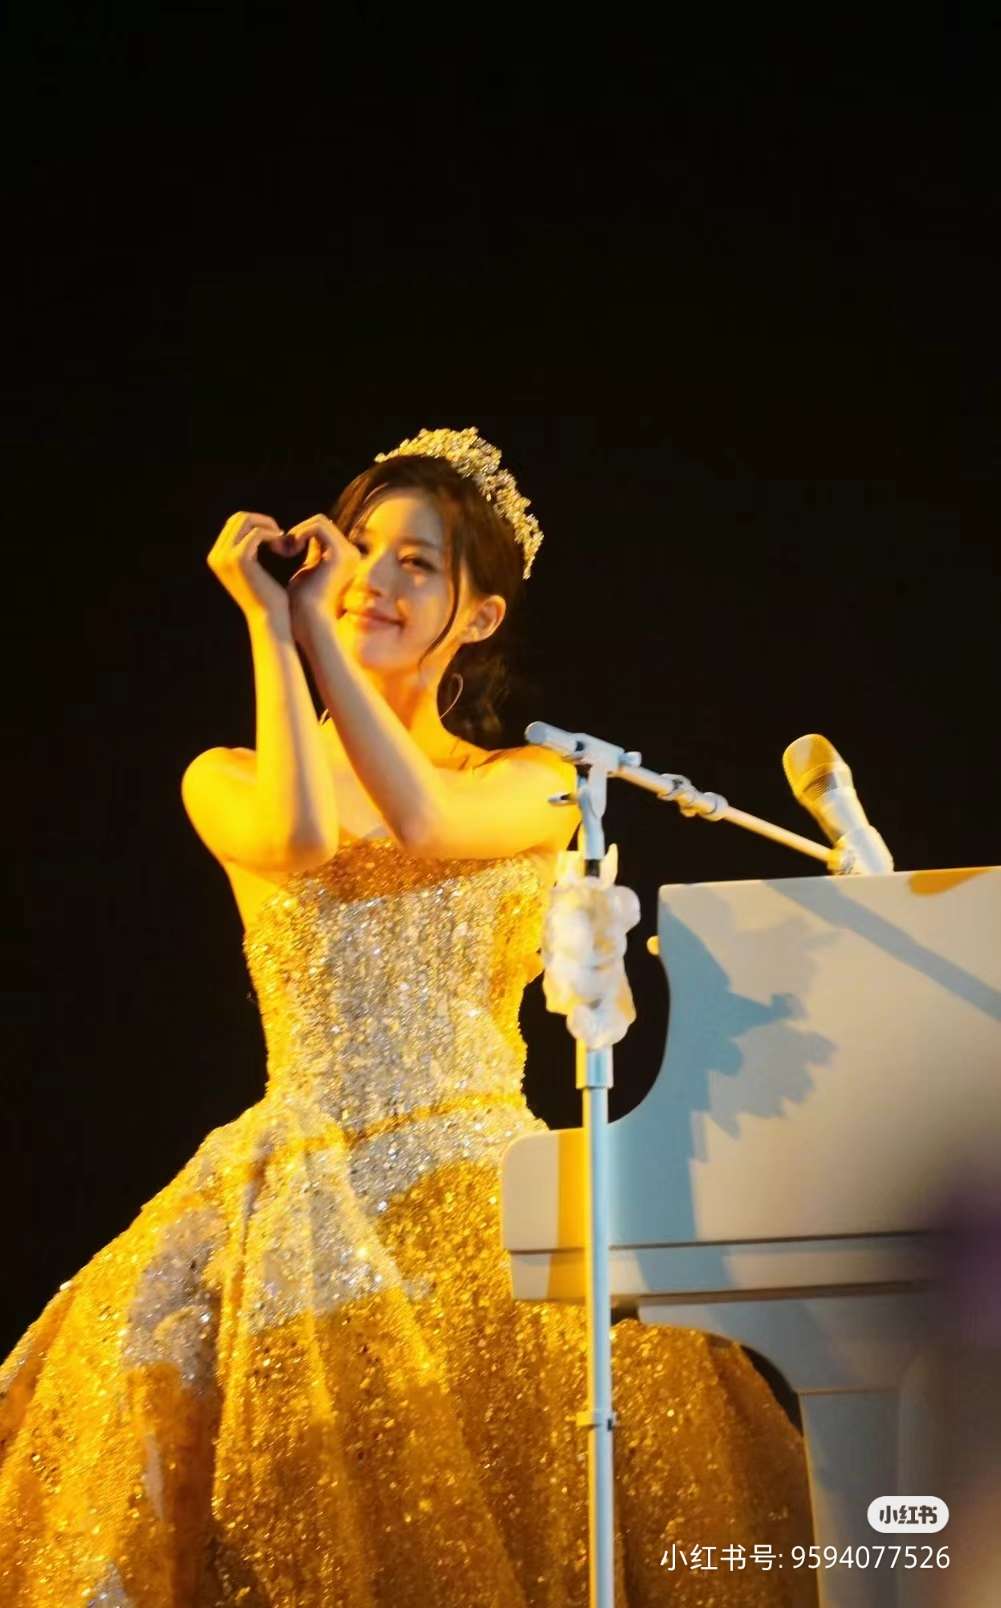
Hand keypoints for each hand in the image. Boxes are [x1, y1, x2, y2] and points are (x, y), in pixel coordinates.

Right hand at [207, 511, 307, 623]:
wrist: (270, 619)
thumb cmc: (267, 598)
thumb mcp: (254, 570)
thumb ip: (248, 549)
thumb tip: (253, 527)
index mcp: (217, 556)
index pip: (235, 523)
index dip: (258, 525)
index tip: (276, 537)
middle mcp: (216, 555)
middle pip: (239, 518)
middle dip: (263, 523)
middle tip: (282, 536)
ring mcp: (225, 556)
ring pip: (246, 520)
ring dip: (269, 527)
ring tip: (283, 543)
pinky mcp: (239, 558)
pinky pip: (256, 533)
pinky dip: (272, 535)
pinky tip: (284, 547)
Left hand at [286, 514, 360, 629]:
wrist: (307, 620)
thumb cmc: (301, 603)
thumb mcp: (304, 572)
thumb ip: (306, 554)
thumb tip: (293, 537)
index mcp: (344, 558)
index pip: (320, 531)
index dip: (298, 534)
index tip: (280, 550)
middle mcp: (351, 554)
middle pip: (321, 523)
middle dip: (297, 531)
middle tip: (279, 548)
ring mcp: (349, 553)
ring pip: (319, 521)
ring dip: (296, 532)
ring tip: (283, 550)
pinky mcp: (341, 553)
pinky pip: (318, 526)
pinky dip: (300, 533)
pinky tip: (289, 550)